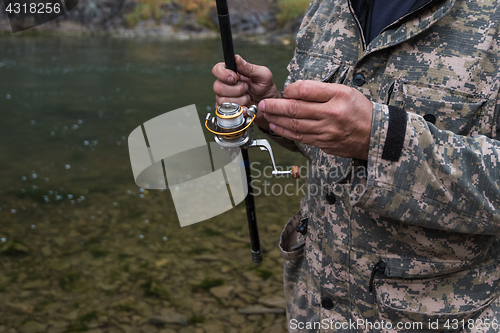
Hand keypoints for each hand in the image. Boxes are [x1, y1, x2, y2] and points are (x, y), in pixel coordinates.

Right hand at [212, 55, 279, 129]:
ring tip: (248, 98)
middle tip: (246, 89)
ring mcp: (225, 98)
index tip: (235, 78)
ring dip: (238, 100)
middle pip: (217, 86)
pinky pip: (225, 111)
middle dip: (235, 90)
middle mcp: (226, 85)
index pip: (217, 70)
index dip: (223, 74)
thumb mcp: (262, 75)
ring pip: (222, 99)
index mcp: (232, 73)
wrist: (268, 105)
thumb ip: (249, 67)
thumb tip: (237, 58)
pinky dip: (238, 110)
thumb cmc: (265, 88)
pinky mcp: (227, 110)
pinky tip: (246, 108)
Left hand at [258, 80, 372, 159]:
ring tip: (265, 115)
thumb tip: (294, 91)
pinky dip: (285, 132)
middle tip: (262, 104)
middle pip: (296, 110)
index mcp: (338, 96)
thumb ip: (320, 90)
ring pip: (295, 126)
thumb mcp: (345, 91)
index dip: (290, 90)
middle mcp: (332, 114)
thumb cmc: (358, 110)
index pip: (306, 90)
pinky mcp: (324, 144)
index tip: (285, 90)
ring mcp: (327, 131)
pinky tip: (276, 127)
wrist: (375, 134)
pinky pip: (300, 137)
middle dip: (274, 107)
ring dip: (276, 121)